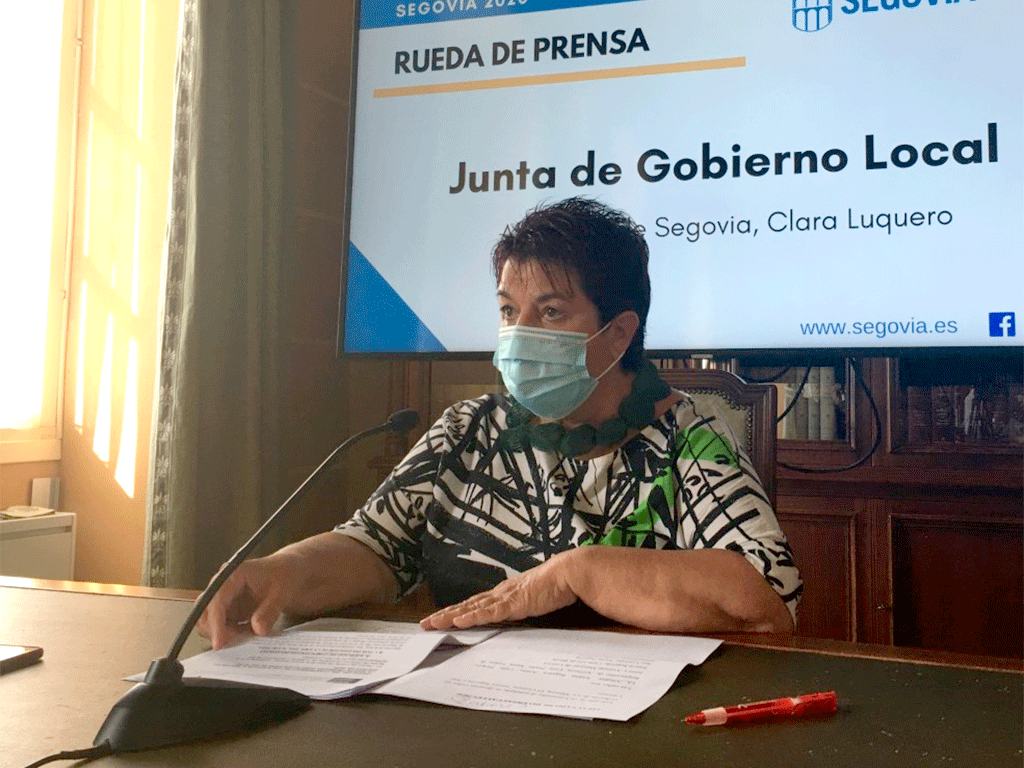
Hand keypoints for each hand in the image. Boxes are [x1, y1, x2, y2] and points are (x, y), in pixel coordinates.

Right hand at [196, 554, 294, 648]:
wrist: (286, 575)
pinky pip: (219, 626)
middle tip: (235, 642)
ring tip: (245, 635)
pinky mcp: (227, 610)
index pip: (217, 600)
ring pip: (208, 622)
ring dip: (222, 633)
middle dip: (216, 630)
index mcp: (233, 574)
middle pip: (205, 612)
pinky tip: (245, 634)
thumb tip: (258, 629)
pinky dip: (229, 635)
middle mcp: (222, 585)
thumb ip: (269, 611)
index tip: (219, 643)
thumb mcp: (281, 593)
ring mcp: (222, 598)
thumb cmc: (282, 577)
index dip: (215, 623)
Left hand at [420, 550, 579, 629]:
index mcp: (503, 593)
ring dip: (451, 616)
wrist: (567, 573)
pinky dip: (473, 617)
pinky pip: (489, 613)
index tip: (440, 618)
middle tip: (425, 624)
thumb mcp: (532, 599)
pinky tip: (459, 621)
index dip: (455, 611)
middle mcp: (499, 593)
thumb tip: (514, 615)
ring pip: (472, 609)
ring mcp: (505, 597)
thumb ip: (520, 606)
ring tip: (434, 623)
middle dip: (444, 615)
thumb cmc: (553, 586)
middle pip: (466, 605)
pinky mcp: (514, 603)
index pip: (474, 604)